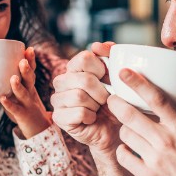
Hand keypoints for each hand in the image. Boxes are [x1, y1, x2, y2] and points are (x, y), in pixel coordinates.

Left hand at [0, 47, 51, 138]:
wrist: (38, 129)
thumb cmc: (26, 108)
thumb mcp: (22, 94)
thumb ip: (13, 82)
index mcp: (30, 87)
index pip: (32, 71)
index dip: (31, 61)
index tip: (29, 49)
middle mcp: (30, 94)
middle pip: (30, 80)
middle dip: (27, 70)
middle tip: (23, 60)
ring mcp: (27, 105)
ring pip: (23, 94)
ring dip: (18, 86)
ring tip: (13, 78)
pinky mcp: (23, 115)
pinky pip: (15, 109)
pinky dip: (9, 104)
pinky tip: (2, 99)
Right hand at [51, 42, 122, 158]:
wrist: (113, 130)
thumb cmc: (115, 103)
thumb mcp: (117, 78)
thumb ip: (110, 57)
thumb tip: (99, 45)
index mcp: (74, 67)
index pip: (84, 58)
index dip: (101, 69)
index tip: (108, 79)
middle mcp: (62, 81)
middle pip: (84, 79)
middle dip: (102, 91)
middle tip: (105, 99)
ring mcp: (58, 99)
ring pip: (79, 96)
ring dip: (96, 105)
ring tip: (98, 109)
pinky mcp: (58, 117)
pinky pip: (78, 112)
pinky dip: (91, 116)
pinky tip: (92, 118)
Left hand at [107, 69, 175, 175]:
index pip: (156, 99)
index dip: (137, 83)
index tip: (124, 73)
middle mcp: (165, 141)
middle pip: (131, 115)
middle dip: (117, 103)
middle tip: (112, 98)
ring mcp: (155, 159)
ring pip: (125, 134)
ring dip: (124, 128)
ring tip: (128, 127)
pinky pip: (123, 156)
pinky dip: (123, 150)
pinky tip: (129, 149)